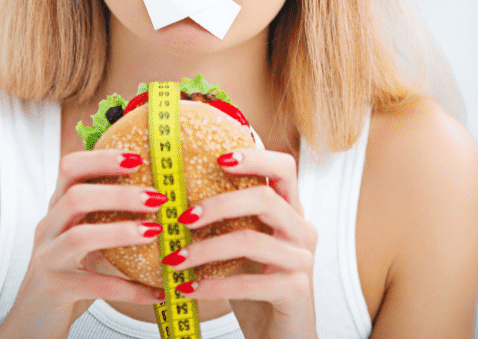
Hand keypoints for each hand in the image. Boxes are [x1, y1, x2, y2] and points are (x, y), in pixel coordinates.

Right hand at [0, 149, 166, 338]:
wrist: (32, 321)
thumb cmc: (68, 274)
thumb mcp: (85, 239)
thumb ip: (108, 218)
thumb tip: (159, 197)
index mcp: (57, 209)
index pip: (70, 168)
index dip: (102, 159)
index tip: (138, 158)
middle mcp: (48, 228)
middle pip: (75, 196)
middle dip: (119, 193)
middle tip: (156, 197)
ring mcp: (47, 259)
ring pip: (80, 237)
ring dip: (121, 231)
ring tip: (155, 231)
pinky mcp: (54, 289)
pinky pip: (95, 285)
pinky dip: (129, 288)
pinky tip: (157, 292)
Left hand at [161, 148, 316, 338]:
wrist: (280, 336)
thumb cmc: (256, 287)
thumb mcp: (241, 247)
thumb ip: (225, 221)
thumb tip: (175, 196)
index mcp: (290, 211)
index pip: (284, 168)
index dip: (255, 157)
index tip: (218, 158)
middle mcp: (302, 230)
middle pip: (265, 198)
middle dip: (218, 204)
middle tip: (182, 217)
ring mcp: (302, 260)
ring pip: (251, 240)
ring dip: (205, 249)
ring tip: (174, 259)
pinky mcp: (296, 290)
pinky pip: (249, 282)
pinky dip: (212, 285)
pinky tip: (187, 289)